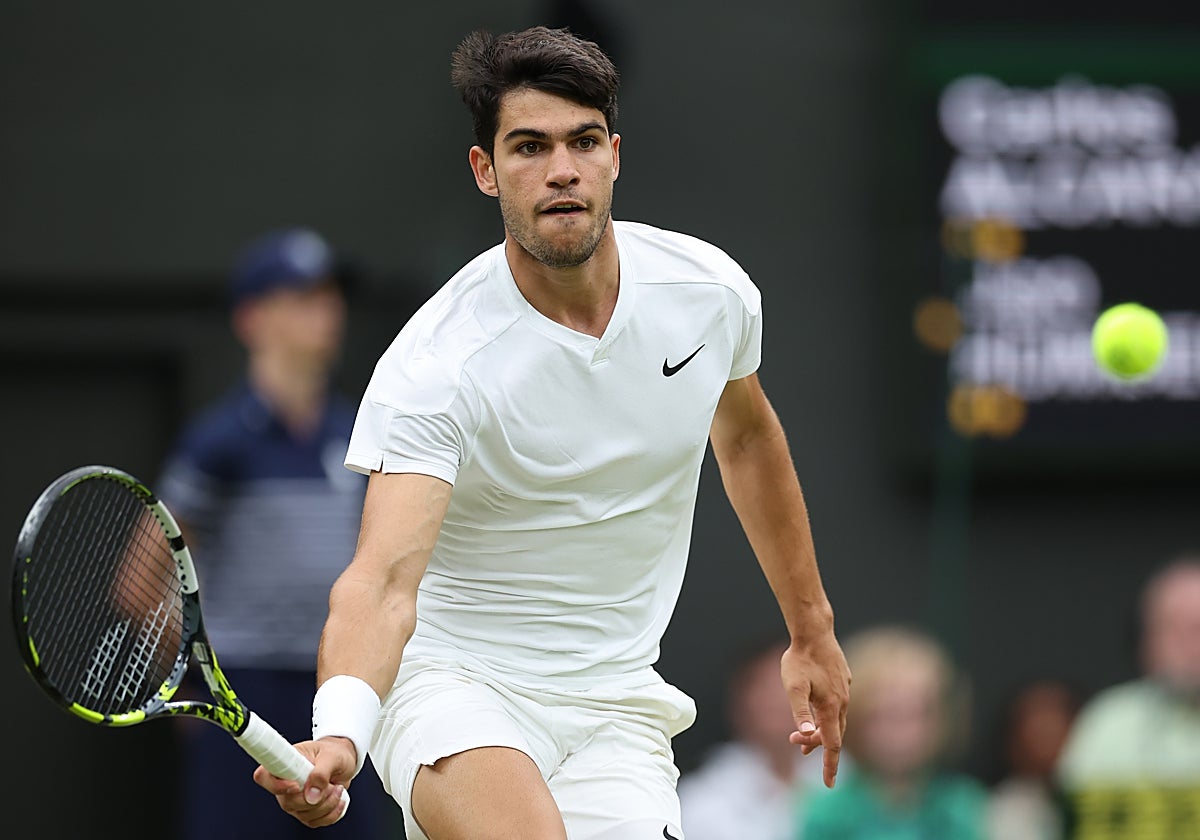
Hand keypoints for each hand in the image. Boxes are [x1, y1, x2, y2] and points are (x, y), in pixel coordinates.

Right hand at [252, 737, 354, 827]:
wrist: (344, 762)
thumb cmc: (334, 753)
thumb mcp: (332, 756)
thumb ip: (321, 773)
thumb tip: (311, 796)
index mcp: (286, 763)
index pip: (264, 776)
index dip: (276, 785)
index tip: (297, 786)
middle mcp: (284, 784)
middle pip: (288, 802)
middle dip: (315, 797)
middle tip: (330, 784)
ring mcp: (293, 800)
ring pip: (304, 815)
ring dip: (327, 804)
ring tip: (337, 787)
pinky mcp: (305, 812)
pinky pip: (315, 822)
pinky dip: (332, 813)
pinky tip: (339, 799)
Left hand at [781, 631, 850, 787]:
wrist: (814, 631)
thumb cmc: (800, 659)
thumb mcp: (793, 686)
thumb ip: (800, 711)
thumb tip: (807, 733)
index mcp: (831, 707)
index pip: (833, 744)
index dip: (830, 765)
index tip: (828, 784)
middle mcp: (842, 701)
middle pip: (833, 734)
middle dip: (816, 745)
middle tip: (794, 744)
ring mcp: (844, 690)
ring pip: (836, 720)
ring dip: (820, 731)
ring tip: (801, 737)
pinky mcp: (843, 680)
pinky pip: (837, 706)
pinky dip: (826, 716)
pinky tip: (817, 712)